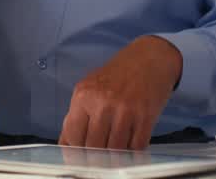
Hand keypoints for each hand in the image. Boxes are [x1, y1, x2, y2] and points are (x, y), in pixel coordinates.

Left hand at [59, 36, 182, 149]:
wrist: (150, 58)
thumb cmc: (119, 74)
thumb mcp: (91, 87)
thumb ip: (77, 115)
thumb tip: (66, 144)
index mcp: (84, 95)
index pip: (73, 136)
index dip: (76, 151)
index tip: (81, 157)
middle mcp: (103, 102)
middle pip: (94, 146)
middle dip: (96, 156)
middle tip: (100, 157)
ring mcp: (125, 110)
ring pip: (115, 150)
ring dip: (116, 155)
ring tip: (116, 151)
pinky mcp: (146, 116)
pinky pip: (136, 146)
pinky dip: (133, 152)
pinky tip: (131, 146)